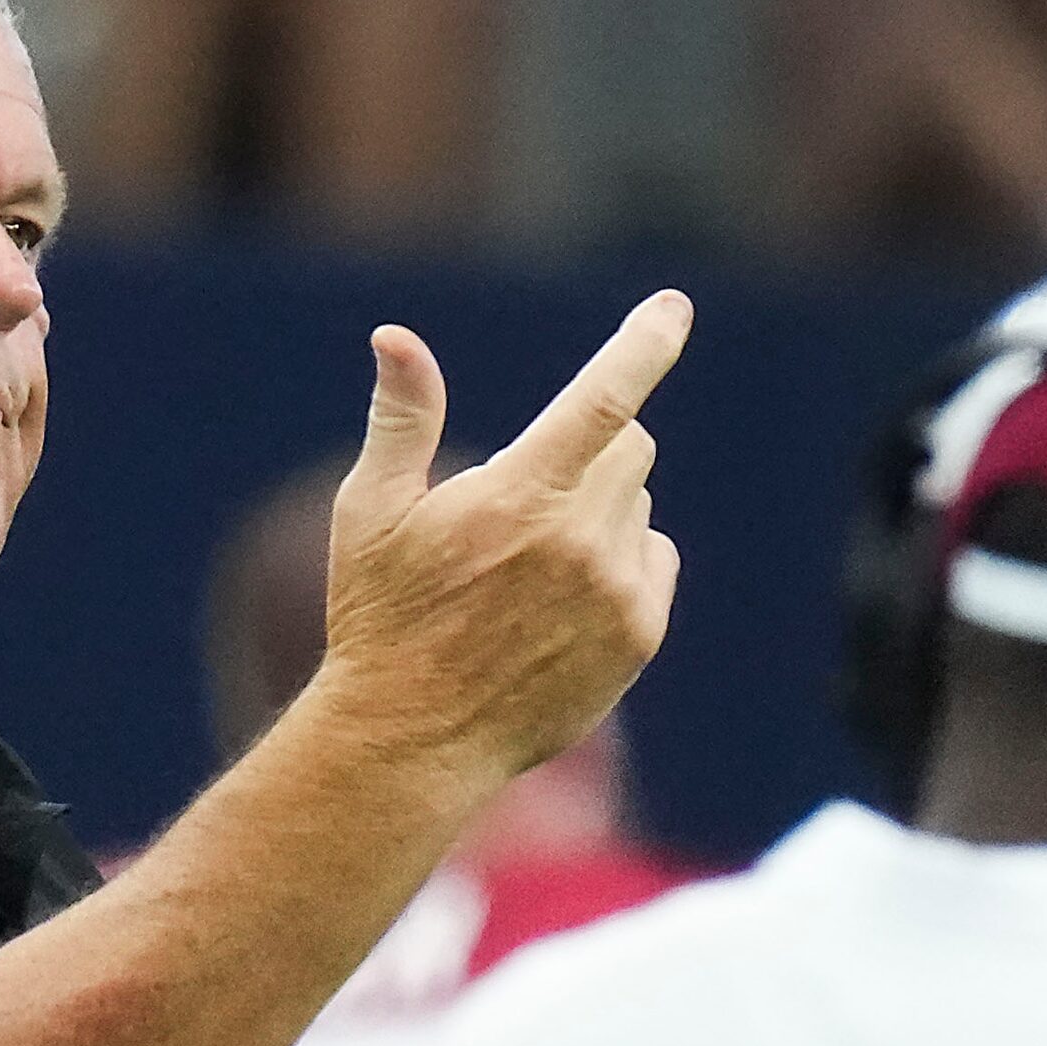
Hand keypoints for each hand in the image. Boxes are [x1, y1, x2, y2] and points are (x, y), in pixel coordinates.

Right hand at [315, 290, 690, 792]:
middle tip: (527, 490)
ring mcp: (617, 591)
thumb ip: (402, 418)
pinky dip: (621, 560)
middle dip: (590, 446)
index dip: (644, 344)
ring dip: (598, 507)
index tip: (674, 307)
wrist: (414, 738)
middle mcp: (580, 539)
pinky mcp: (639, 636)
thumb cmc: (383, 616)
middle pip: (629, 444)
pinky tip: (561, 597)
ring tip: (530, 562)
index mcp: (519, 495)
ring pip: (637, 504)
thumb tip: (397, 338)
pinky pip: (654, 560)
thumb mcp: (373, 510)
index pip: (605, 398)